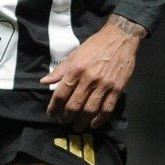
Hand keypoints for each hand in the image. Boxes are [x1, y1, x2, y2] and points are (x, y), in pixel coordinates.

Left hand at [41, 14, 144, 131]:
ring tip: (77, 126)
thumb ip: (59, 70)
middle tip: (63, 121)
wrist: (120, 38)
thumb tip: (44, 82)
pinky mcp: (117, 89)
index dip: (54, 107)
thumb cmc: (95, 45)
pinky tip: (93, 124)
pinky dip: (99, 120)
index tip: (51, 113)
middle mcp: (88, 79)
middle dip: (66, 117)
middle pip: (74, 105)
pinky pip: (107, 109)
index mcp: (76, 70)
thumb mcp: (74, 54)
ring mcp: (104, 85)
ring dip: (81, 122)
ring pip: (90, 110)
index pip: (61, 94)